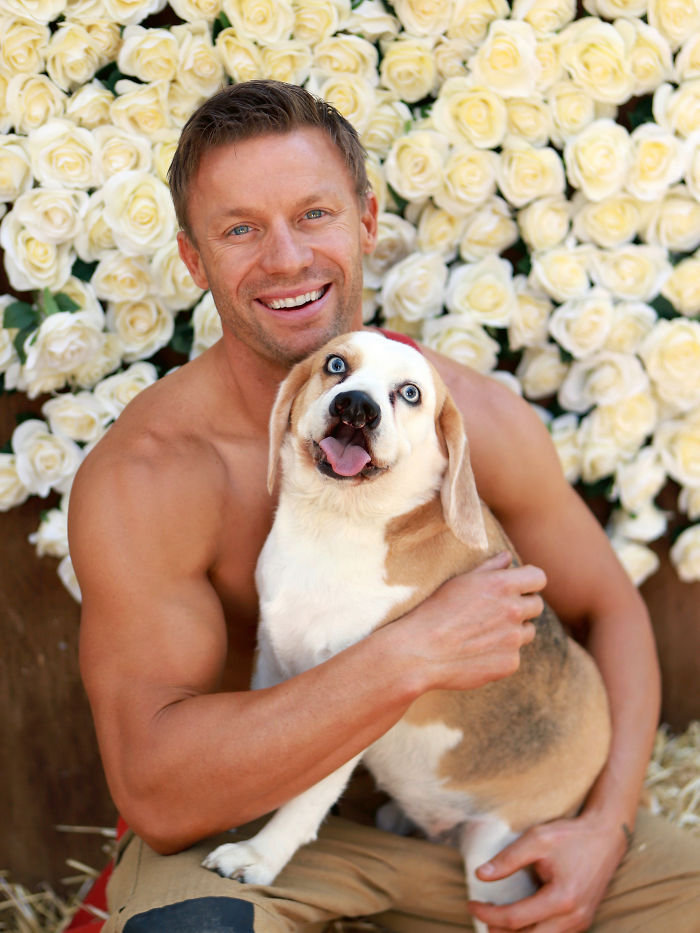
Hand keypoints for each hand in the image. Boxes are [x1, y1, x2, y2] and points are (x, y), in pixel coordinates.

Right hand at [399, 551, 544, 692]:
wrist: (420, 651)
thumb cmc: (435, 611)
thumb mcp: (460, 582)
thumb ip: (489, 568)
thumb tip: (507, 557)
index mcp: (502, 585)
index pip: (539, 578)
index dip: (529, 581)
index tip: (519, 587)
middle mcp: (514, 610)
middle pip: (536, 605)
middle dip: (522, 606)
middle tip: (496, 612)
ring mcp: (514, 639)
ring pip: (527, 631)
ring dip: (514, 630)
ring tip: (484, 633)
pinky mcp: (510, 663)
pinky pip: (514, 655)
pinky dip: (502, 653)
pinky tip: (478, 652)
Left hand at [468, 813, 627, 931]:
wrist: (606, 837)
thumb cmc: (571, 836)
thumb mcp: (537, 839)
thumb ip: (508, 859)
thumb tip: (480, 875)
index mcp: (561, 899)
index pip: (515, 918)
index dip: (488, 914)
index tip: (471, 904)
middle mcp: (573, 918)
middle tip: (482, 917)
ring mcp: (580, 923)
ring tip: (495, 921)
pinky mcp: (582, 921)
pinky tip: (519, 921)